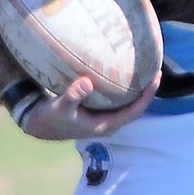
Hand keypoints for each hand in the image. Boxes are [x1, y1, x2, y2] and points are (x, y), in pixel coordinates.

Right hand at [20, 72, 158, 139]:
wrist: (37, 125)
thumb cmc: (50, 119)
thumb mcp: (60, 107)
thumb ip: (73, 96)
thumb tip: (87, 82)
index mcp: (105, 125)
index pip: (134, 112)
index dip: (147, 96)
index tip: (156, 79)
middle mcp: (108, 122)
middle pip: (136, 107)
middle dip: (147, 90)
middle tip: (155, 69)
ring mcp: (103, 117)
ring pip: (127, 104)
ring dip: (137, 89)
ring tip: (144, 69)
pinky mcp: (97, 111)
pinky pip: (117, 100)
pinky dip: (123, 88)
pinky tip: (123, 73)